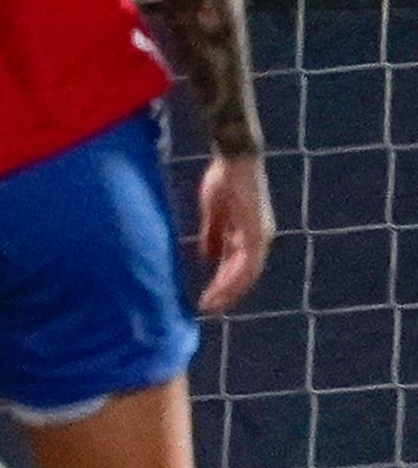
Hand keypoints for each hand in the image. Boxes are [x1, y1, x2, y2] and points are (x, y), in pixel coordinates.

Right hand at [194, 152, 272, 312]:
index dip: (223, 282)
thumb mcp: (214, 211)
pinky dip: (232, 278)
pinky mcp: (256, 233)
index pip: (237, 265)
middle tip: (208, 308)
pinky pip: (246, 263)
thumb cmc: (224, 178)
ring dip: (228, 290)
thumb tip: (207, 256)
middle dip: (226, 292)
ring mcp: (259, 237)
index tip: (208, 298)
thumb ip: (213, 234)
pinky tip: (220, 287)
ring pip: (246, 273)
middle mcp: (258, 239)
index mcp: (249, 233)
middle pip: (243, 274)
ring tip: (211, 305)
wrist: (235, 159)